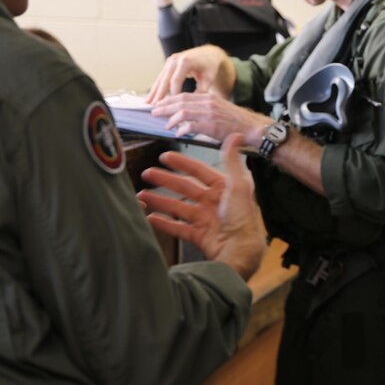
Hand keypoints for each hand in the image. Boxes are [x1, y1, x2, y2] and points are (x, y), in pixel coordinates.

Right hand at [138, 134, 265, 280]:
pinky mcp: (198, 236)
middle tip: (147, 173)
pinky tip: (150, 218)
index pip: (199, 171)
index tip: (164, 156)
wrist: (240, 250)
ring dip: (160, 201)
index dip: (182, 163)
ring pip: (177, 207)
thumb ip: (232, 160)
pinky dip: (163, 223)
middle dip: (165, 180)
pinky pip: (177, 228)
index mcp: (223, 188)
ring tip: (141, 196)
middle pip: (184, 188)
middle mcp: (213, 203)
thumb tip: (235, 134)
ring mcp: (204, 220)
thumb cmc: (242, 218)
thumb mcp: (238, 185)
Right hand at [146, 45, 234, 102]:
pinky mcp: (168, 64)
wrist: (208, 53)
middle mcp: (175, 60)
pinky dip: (156, 88)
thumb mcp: (208, 78)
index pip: (176, 81)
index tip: (171, 107)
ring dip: (154, 92)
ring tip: (147, 104)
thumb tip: (192, 104)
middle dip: (159, 94)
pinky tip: (151, 97)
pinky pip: (161, 77)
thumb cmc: (209, 66)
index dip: (173, 94)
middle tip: (154, 108)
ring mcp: (170, 61)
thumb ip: (201, 91)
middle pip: (165, 80)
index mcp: (185, 61)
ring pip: (160, 79)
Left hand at [151, 92, 268, 147]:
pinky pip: (190, 126)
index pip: (184, 95)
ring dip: (171, 119)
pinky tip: (178, 133)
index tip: (161, 104)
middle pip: (180, 102)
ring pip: (183, 112)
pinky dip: (182, 129)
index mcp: (209, 97)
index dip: (170, 99)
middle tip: (155, 112)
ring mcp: (209, 114)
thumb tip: (188, 114)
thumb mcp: (219, 109)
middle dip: (165, 107)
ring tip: (165, 124)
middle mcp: (208, 103)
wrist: (252, 128)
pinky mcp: (211, 126)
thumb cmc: (236, 122)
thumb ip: (204, 109)